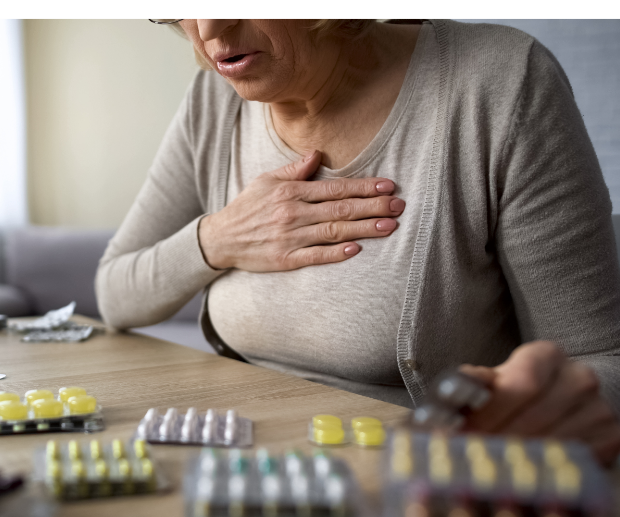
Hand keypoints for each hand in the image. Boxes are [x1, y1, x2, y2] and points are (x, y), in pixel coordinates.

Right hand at [197, 150, 404, 270]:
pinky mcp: (286, 259)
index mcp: (291, 192)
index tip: (388, 185)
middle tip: (399, 206)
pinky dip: (336, 253)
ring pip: (333, 232)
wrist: (221, 239)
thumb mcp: (266, 181)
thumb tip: (317, 153)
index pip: (335, 188)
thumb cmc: (247, 208)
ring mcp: (290, 238)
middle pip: (340, 210)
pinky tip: (356, 249)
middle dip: (373, 207)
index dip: (363, 187)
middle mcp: (293, 214)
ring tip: (389, 226)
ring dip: (364, 229)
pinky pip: (315, 256)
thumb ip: (294, 169)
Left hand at [459, 340, 619, 466]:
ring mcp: (600, 407)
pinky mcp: (612, 437)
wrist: (571, 401)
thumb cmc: (519, 394)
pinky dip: (543, 472)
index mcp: (546, 355)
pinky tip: (520, 477)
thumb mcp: (493, 382)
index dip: (490, 413)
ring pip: (553, 443)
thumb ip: (472, 386)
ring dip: (516, 461)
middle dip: (496, 441)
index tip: (462, 434)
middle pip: (536, 416)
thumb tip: (452, 393)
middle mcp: (579, 377)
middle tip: (468, 461)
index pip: (521, 383)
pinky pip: (574, 461)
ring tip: (486, 471)